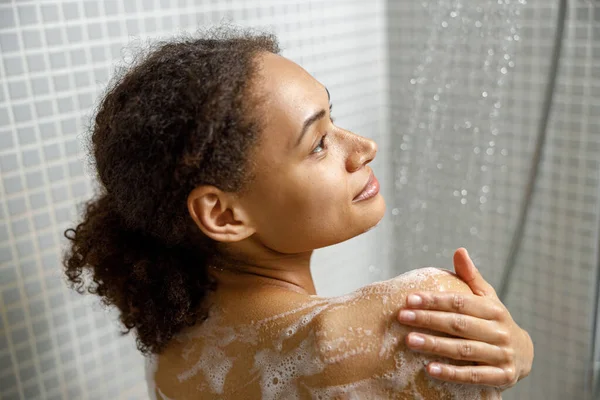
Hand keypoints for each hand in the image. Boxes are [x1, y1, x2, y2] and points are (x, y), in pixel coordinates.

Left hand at [397, 248, 533, 388]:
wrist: (524, 355)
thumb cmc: (494, 321)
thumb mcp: (487, 298)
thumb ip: (471, 277)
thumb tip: (459, 250)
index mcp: (493, 310)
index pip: (460, 302)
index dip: (434, 300)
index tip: (410, 298)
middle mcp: (499, 331)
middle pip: (459, 325)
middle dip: (429, 320)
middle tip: (402, 317)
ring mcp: (502, 355)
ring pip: (464, 350)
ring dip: (435, 345)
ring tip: (409, 340)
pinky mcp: (502, 377)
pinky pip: (474, 376)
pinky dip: (452, 373)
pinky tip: (429, 369)